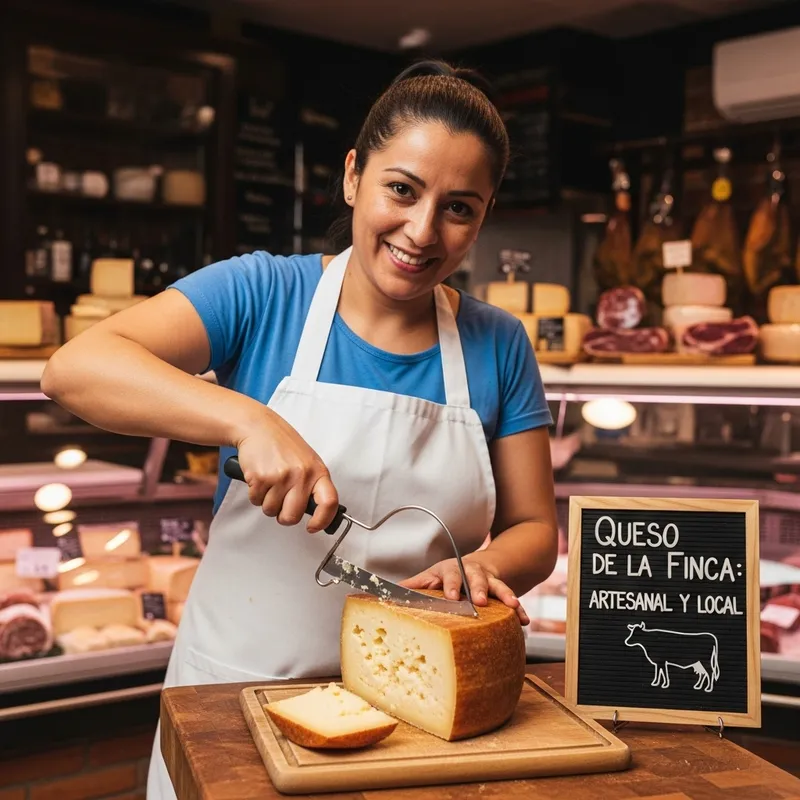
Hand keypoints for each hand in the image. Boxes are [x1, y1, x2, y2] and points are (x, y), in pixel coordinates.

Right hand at [234, 410, 338, 532]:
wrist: (258, 427)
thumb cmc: (282, 445)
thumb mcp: (307, 461)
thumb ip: (313, 484)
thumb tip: (316, 511)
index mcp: (318, 472)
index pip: (329, 502)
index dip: (323, 520)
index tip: (313, 527)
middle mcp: (302, 475)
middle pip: (293, 516)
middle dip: (283, 515)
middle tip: (280, 502)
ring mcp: (281, 477)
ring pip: (271, 511)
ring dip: (267, 502)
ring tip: (269, 482)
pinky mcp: (261, 478)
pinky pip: (256, 501)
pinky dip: (255, 493)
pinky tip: (259, 477)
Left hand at [399, 554, 529, 625]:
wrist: (478, 564)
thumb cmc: (447, 576)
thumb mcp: (430, 577)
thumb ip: (413, 586)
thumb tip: (385, 593)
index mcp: (449, 570)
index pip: (448, 575)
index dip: (450, 585)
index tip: (451, 596)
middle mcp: (469, 572)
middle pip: (474, 578)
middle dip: (478, 589)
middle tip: (480, 602)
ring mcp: (487, 579)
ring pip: (497, 585)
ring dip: (503, 596)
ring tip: (512, 606)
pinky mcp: (501, 588)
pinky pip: (511, 598)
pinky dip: (518, 609)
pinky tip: (523, 621)